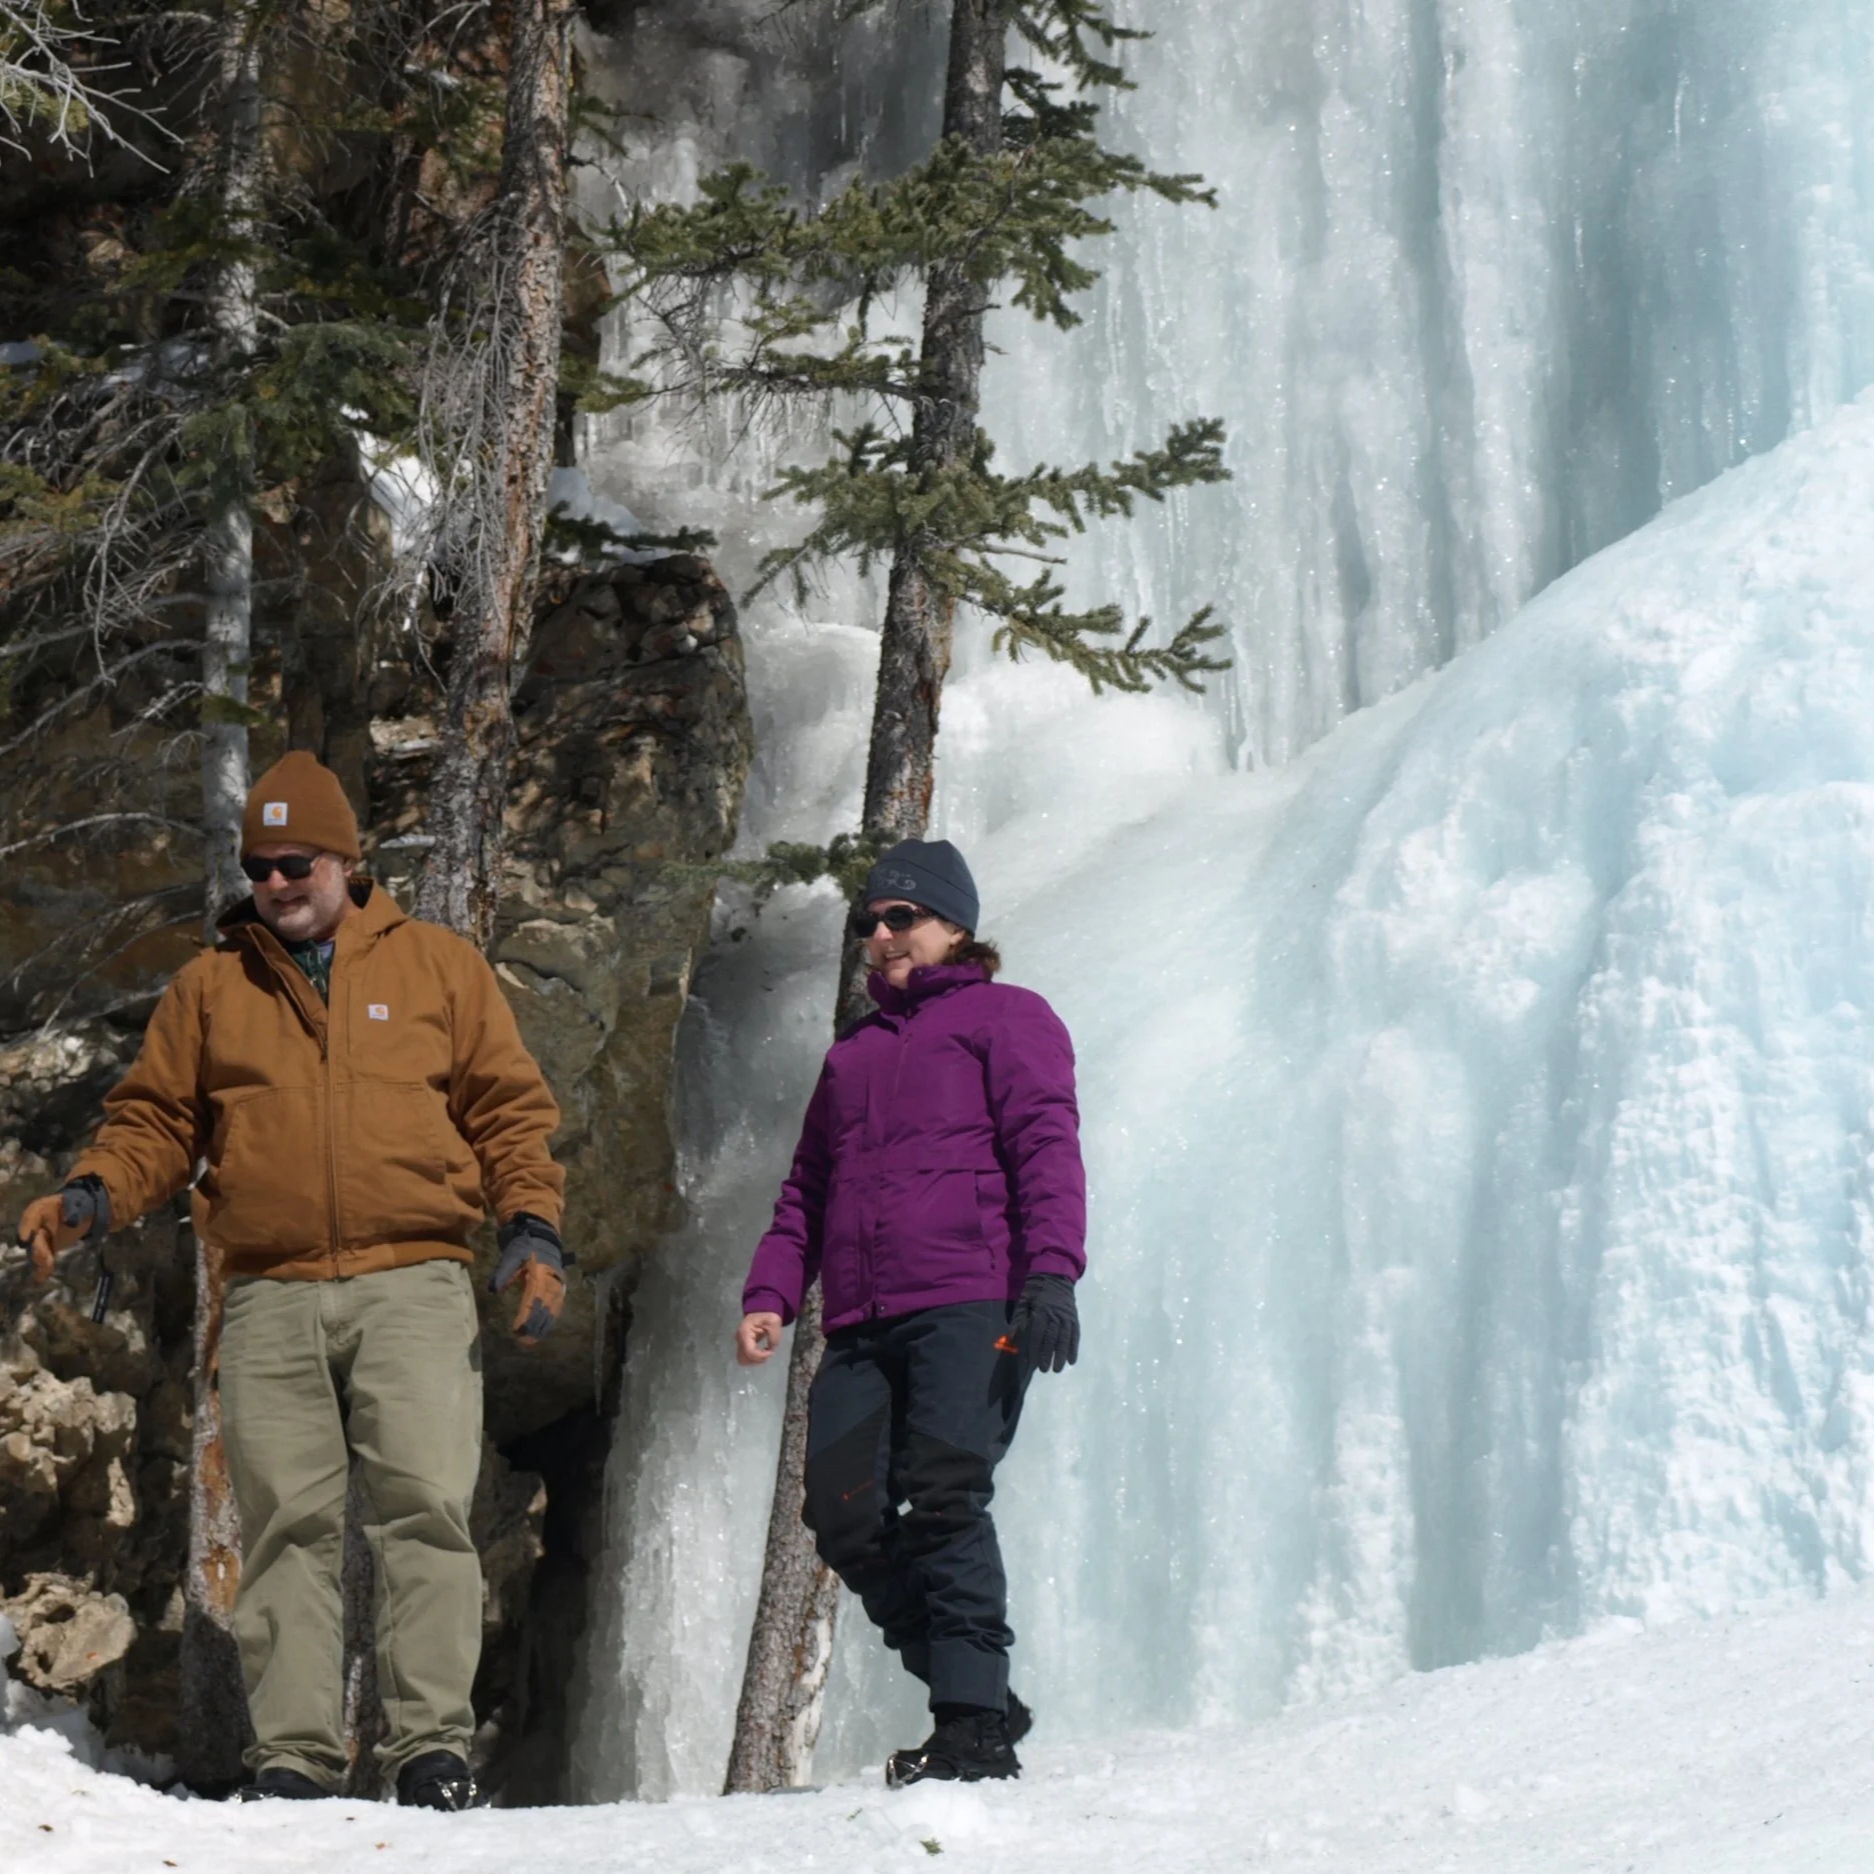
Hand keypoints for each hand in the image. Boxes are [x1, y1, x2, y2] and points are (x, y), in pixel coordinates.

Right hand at [14, 1178, 107, 1284]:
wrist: (83, 1212)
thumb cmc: (78, 1204)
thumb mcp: (78, 1203)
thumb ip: (74, 1210)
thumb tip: (71, 1221)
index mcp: (40, 1209)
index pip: (31, 1217)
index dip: (27, 1228)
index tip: (25, 1239)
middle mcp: (36, 1224)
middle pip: (32, 1237)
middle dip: (37, 1248)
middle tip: (45, 1257)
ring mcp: (40, 1238)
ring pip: (35, 1250)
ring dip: (40, 1259)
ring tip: (47, 1267)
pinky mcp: (47, 1248)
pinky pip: (43, 1258)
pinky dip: (43, 1267)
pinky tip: (42, 1277)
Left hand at [491, 1213, 566, 1345]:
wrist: (543, 1239)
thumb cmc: (524, 1248)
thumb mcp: (512, 1256)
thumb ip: (503, 1272)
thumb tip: (493, 1290)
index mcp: (539, 1274)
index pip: (532, 1299)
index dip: (526, 1316)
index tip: (517, 1329)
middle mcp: (552, 1282)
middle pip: (544, 1308)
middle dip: (534, 1325)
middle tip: (523, 1340)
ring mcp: (558, 1286)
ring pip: (552, 1310)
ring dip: (543, 1326)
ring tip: (532, 1340)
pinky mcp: (560, 1289)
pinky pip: (557, 1307)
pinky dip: (550, 1320)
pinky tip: (542, 1330)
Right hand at [737, 1311, 783, 1366]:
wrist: (761, 1314)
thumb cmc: (767, 1317)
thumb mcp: (774, 1321)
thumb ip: (774, 1335)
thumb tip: (771, 1349)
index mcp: (745, 1332)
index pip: (749, 1351)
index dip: (760, 1356)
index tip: (771, 1352)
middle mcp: (739, 1340)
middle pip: (744, 1358)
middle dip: (757, 1359)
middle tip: (768, 1353)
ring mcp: (739, 1344)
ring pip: (743, 1360)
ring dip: (755, 1361)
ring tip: (765, 1353)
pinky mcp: (742, 1347)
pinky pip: (745, 1359)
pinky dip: (754, 1360)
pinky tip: (762, 1353)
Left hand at [1009, 1274, 1078, 1374]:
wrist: (1055, 1274)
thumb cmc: (1035, 1289)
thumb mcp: (1022, 1301)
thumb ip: (1018, 1320)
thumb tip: (1011, 1338)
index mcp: (1041, 1311)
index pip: (1037, 1334)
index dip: (1035, 1349)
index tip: (1032, 1362)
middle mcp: (1055, 1315)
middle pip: (1052, 1339)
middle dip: (1048, 1356)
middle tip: (1045, 1370)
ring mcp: (1067, 1317)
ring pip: (1065, 1339)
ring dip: (1062, 1355)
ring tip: (1058, 1369)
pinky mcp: (1074, 1318)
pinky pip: (1075, 1335)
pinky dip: (1074, 1348)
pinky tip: (1072, 1360)